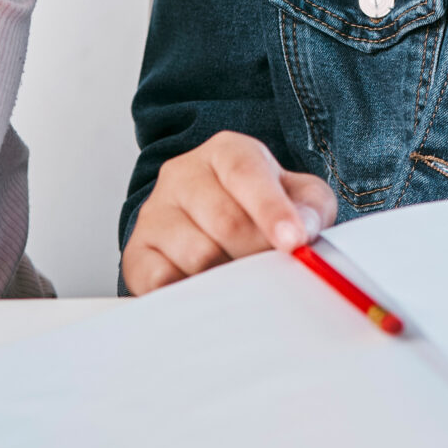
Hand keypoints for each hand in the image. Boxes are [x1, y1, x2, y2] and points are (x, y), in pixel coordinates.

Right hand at [121, 133, 340, 294]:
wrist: (211, 225)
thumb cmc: (262, 210)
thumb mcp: (299, 197)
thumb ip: (311, 208)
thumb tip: (302, 233)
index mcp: (226, 152)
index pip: (245, 173)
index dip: (272, 209)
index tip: (293, 242)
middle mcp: (183, 174)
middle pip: (225, 222)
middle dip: (259, 253)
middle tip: (278, 272)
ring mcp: (155, 213)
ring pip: (198, 256)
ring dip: (231, 278)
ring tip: (246, 281)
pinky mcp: (137, 253)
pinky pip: (164, 282)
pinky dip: (194, 295)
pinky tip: (211, 294)